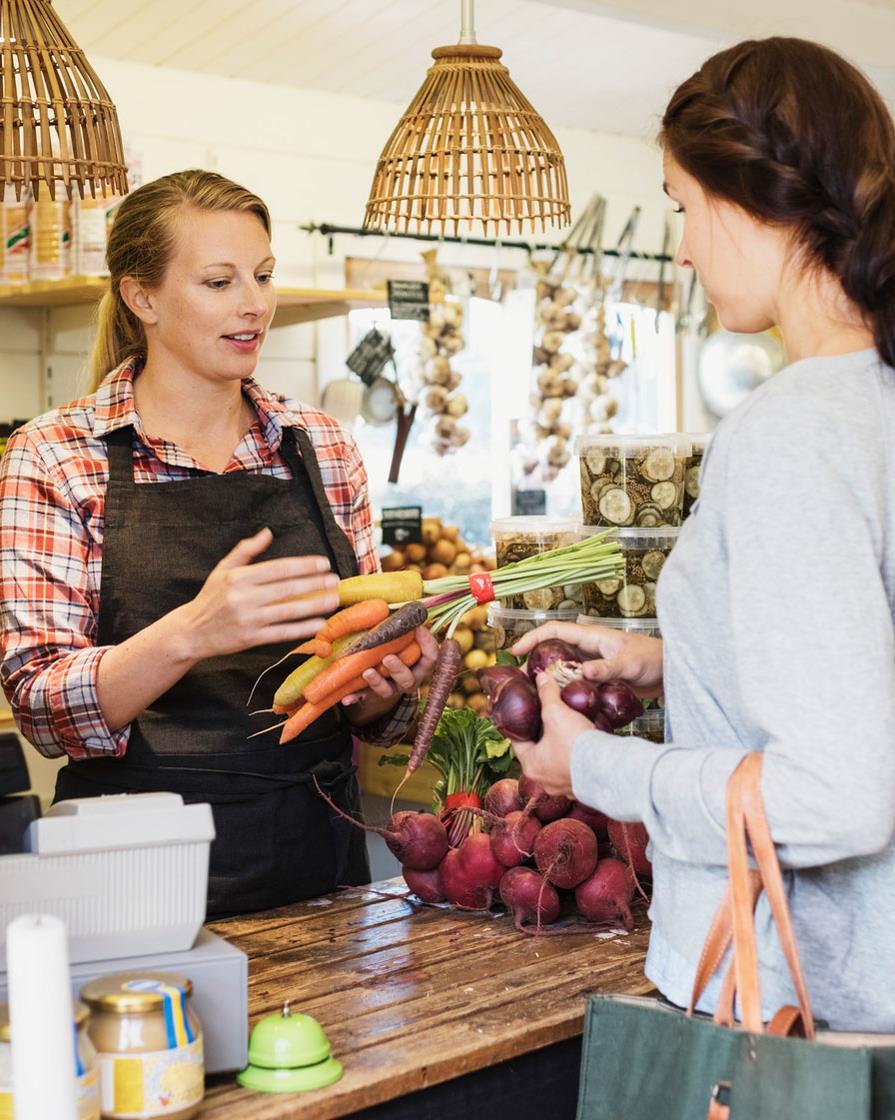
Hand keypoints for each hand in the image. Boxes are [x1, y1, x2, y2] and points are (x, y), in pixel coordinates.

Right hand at [176, 527, 339, 660]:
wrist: (190, 632)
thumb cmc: (210, 598)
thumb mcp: (223, 569)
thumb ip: (246, 550)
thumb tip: (268, 533)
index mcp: (239, 577)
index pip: (278, 568)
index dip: (304, 566)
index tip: (323, 563)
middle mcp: (244, 597)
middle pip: (287, 589)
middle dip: (315, 583)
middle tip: (336, 580)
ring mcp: (248, 619)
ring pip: (288, 611)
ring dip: (315, 605)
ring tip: (333, 599)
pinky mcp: (251, 639)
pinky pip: (282, 633)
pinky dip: (302, 628)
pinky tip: (319, 624)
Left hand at [342, 625, 440, 723]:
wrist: (389, 672)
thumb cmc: (399, 645)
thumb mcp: (405, 637)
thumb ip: (402, 625)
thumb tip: (391, 605)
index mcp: (421, 663)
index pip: (432, 656)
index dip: (428, 643)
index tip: (419, 628)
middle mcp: (410, 678)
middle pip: (409, 679)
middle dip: (398, 669)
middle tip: (388, 657)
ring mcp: (393, 688)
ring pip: (388, 690)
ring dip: (377, 682)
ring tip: (367, 672)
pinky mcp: (375, 694)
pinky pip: (365, 697)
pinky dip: (356, 697)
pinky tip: (346, 698)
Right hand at [512, 620, 663, 699]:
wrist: (671, 672)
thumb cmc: (654, 660)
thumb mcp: (629, 663)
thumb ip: (607, 667)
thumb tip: (583, 672)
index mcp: (591, 636)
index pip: (554, 630)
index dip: (532, 638)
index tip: (515, 651)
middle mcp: (588, 648)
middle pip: (553, 650)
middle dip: (535, 662)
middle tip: (522, 681)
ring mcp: (593, 663)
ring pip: (563, 669)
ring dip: (549, 679)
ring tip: (534, 695)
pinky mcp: (598, 678)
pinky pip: (575, 683)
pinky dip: (565, 691)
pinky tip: (559, 704)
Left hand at [513, 672, 607, 796]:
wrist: (609, 769)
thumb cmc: (576, 744)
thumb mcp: (557, 713)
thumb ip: (547, 695)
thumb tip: (541, 678)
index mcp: (530, 765)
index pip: (518, 742)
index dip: (520, 726)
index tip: (524, 715)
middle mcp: (543, 781)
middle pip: (537, 753)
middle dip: (542, 736)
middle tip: (546, 720)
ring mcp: (563, 787)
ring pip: (556, 763)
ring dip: (559, 748)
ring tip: (565, 731)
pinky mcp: (581, 788)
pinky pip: (573, 771)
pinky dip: (575, 759)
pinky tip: (581, 747)